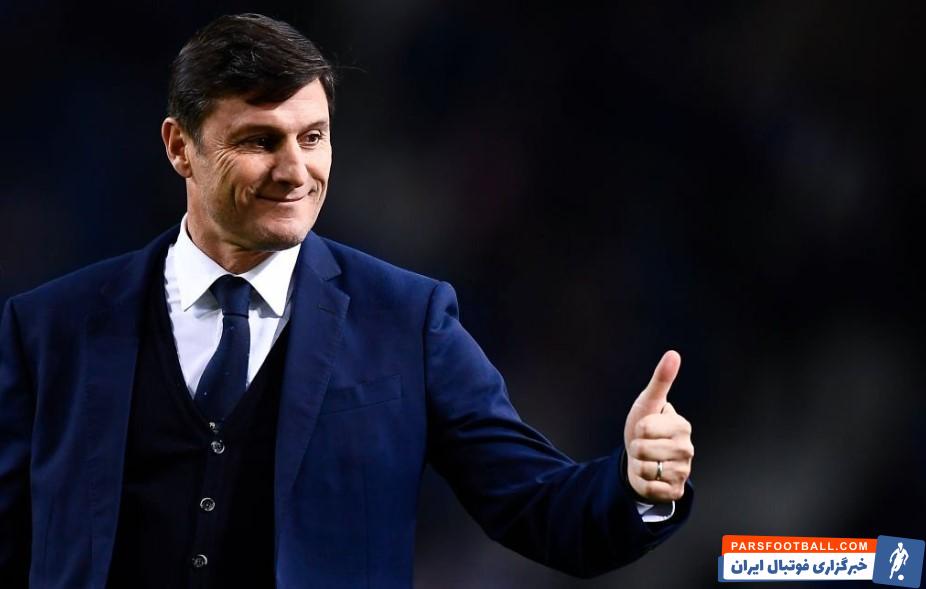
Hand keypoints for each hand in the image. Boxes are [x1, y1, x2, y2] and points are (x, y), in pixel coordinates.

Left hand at [622, 350, 693, 501]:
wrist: (640, 457)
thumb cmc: (645, 426)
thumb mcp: (649, 402)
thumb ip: (661, 379)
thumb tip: (673, 354)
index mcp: (682, 426)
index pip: (645, 428)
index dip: (637, 429)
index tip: (644, 428)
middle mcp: (687, 449)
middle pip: (643, 449)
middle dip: (635, 448)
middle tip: (643, 446)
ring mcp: (683, 471)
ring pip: (646, 470)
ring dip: (638, 465)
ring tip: (646, 460)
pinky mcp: (675, 490)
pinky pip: (650, 489)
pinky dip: (642, 483)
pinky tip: (650, 476)